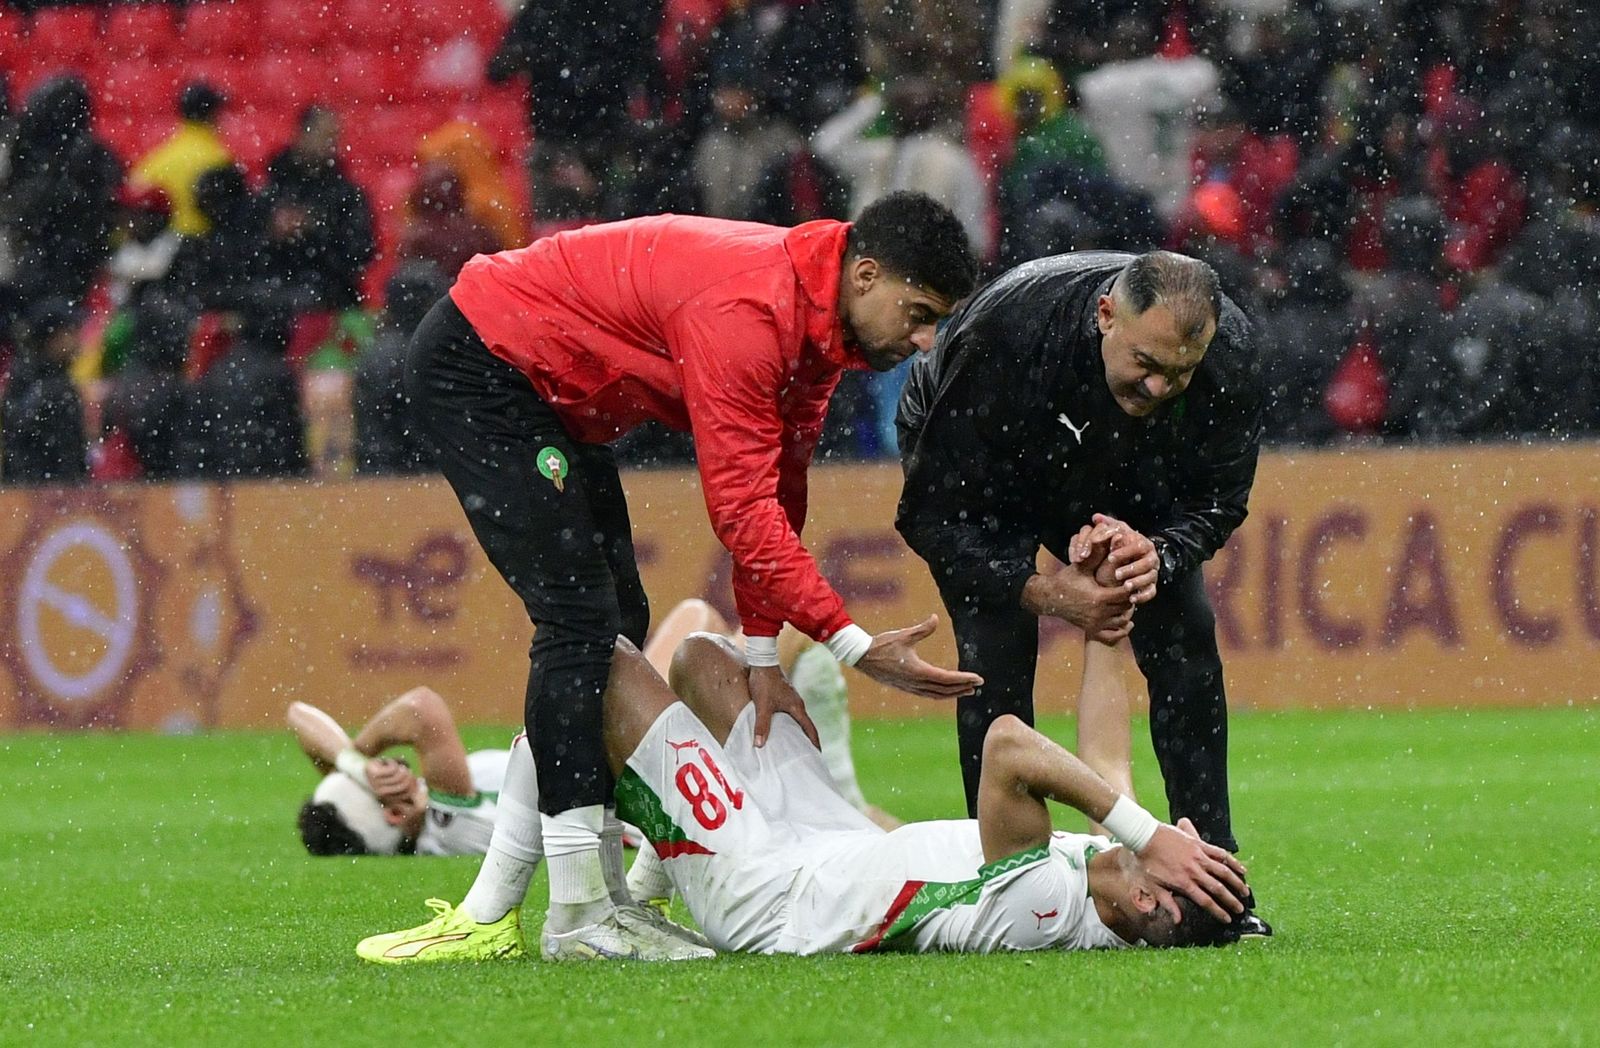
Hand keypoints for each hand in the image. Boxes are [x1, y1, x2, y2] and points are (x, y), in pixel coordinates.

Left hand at [364, 757, 412, 803]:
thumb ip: (410, 781)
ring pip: (400, 775)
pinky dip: (393, 762)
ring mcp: (377, 786)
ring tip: (393, 766)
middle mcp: (383, 795)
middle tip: (402, 769)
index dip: (413, 783)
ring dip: (399, 766)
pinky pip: (393, 769)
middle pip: (406, 783)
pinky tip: (386, 762)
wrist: (363, 763)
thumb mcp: (398, 777)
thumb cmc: (383, 769)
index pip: (408, 793)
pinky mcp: (374, 776)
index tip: (412, 776)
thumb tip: (421, 783)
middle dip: (407, 773)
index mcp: (388, 798)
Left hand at [748, 665, 819, 748]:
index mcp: (797, 708)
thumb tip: (759, 745)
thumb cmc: (765, 682)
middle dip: (808, 740)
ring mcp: (791, 700)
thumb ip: (762, 725)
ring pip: (798, 719)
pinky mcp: (784, 696)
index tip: (818, 755)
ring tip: (795, 745)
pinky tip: (782, 729)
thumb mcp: (763, 706)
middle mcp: (797, 704)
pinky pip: (791, 714)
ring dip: (799, 732)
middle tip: (808, 755)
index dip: (814, 743)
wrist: (762, 662)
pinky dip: (790, 724)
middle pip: (806, 726)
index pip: (810, 729)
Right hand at [854, 615, 983, 698]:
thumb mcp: (903, 635)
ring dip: (953, 694)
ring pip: (937, 695)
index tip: (977, 679)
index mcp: (918, 671)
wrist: (861, 657)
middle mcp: (916, 683)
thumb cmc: (882, 645)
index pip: (946, 678)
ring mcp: (911, 687)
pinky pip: (928, 695)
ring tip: (968, 691)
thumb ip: (922, 629)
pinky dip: (941, 695)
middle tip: (978, 685)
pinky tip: (947, 691)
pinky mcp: (906, 688)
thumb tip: (935, 618)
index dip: (964, 679)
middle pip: (945, 690)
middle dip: (963, 687)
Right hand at [1021, 565, 1133, 643]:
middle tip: (1132, 589)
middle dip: (1130, 597)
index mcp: (1099, 597)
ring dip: (1127, 612)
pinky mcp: (1092, 631)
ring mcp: (1095, 624)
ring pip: (1122, 621)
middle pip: (1126, 607)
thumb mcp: (1082, 566)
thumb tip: (1110, 536)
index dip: (1131, 586)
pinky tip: (1126, 622)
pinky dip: (1121, 631)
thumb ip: (1097, 554)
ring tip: (1127, 602)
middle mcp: (1099, 613)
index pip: (1125, 593)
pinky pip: (1112, 636)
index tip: (1132, 579)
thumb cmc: (1066, 580)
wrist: (1049, 598)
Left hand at [1094, 514, 1158, 605]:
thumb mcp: (1109, 540)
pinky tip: (1132, 598)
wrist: (1115, 574)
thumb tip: (1096, 517)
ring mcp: (1152, 572)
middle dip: (1132, 568)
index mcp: (1142, 544)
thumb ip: (1104, 529)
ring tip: (1125, 586)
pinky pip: (1151, 592)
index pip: (1138, 545)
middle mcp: (1150, 558)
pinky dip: (1143, 595)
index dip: (1125, 551)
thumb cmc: (1113, 553)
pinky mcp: (1150, 587)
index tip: (1110, 557)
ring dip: (1138, 581)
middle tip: (1117, 574)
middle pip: (1147, 561)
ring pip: (1150, 577)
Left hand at [1133, 816, 1249, 923]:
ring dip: (1236, 883)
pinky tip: (1242, 869)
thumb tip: (1178, 920)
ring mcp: (1198, 857)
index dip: (1219, 912)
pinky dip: (1232, 862)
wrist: (1143, 836)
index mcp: (1183, 883)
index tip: (1228, 919)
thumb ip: (1168, 903)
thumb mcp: (1153, 886)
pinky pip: (1220, 853)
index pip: (1206, 901)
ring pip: (1223, 872)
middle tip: (1240, 909)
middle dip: (1231, 901)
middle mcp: (1194, 871)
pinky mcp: (1199, 844)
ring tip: (1245, 892)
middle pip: (1218, 889)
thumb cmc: (1146, 862)